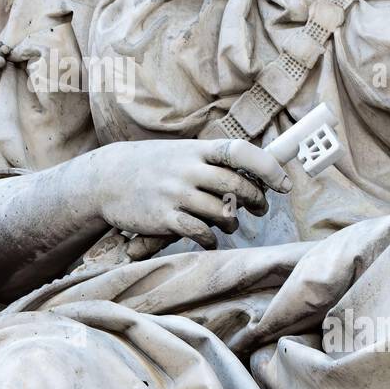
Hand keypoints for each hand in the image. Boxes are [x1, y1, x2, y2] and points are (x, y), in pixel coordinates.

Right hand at [89, 139, 290, 249]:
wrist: (106, 179)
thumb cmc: (152, 166)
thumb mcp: (181, 152)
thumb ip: (211, 161)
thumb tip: (255, 171)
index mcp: (196, 150)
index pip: (240, 152)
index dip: (267, 168)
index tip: (283, 184)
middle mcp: (188, 169)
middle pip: (237, 186)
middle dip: (256, 200)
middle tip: (259, 208)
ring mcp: (176, 193)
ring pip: (222, 212)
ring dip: (232, 222)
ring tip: (229, 223)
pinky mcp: (164, 217)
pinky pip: (200, 232)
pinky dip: (210, 238)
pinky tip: (208, 238)